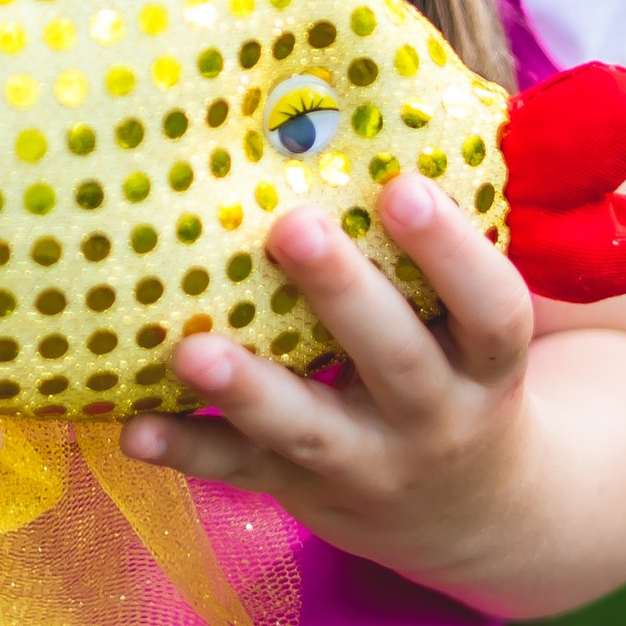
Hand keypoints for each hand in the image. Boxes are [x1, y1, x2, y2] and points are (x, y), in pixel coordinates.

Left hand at [119, 173, 538, 608]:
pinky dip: (188, 450)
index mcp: (485, 366)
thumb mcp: (475, 325)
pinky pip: (241, 470)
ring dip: (247, 389)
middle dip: (343, 294)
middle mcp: (434, 419)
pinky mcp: (301, 487)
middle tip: (292, 226)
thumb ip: (444, 250)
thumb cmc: (458, 366)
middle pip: (396, 361)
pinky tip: (133, 428)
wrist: (472, 510)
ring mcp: (366, 462)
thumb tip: (386, 115)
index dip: (453, 253)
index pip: (492, 312)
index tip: (403, 188)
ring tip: (190, 348)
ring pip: (309, 428)